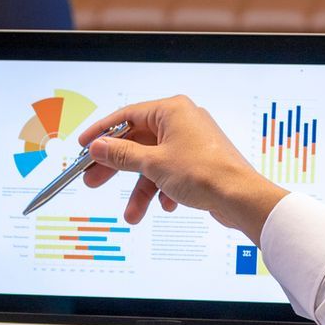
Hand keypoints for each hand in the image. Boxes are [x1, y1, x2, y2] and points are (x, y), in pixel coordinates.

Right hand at [78, 97, 286, 241]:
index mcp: (171, 110)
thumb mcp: (152, 164)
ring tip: (132, 214)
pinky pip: (169, 173)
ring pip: (153, 164)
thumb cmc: (203, 173)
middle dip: (116, 167)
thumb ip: (121, 155)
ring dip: (140, 190)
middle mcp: (181, 121)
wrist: (240, 198)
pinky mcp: (198, 162)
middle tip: (92, 181)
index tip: (84, 147)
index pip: (126, 116)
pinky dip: (162, 190)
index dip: (101, 133)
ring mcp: (191, 142)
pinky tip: (166, 204)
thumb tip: (97, 147)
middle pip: (137, 142)